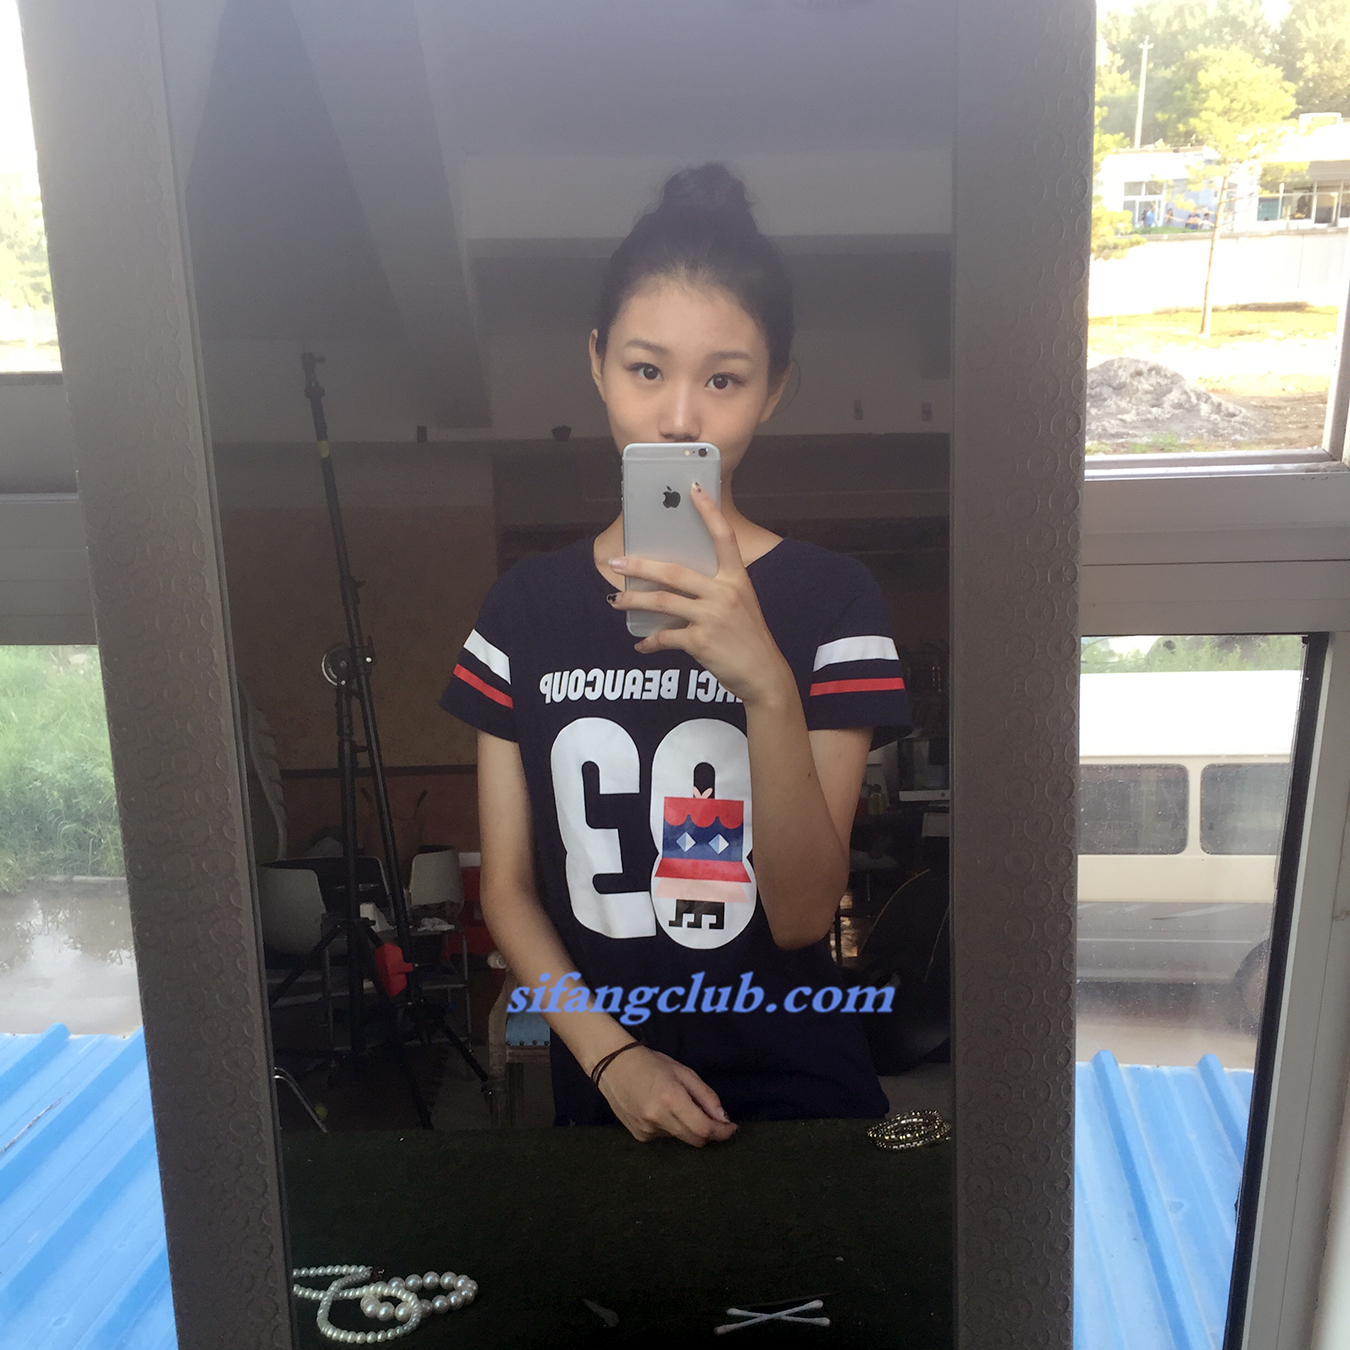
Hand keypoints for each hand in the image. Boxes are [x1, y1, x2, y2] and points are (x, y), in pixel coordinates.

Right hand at [597, 1044, 737, 1145]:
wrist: (612, 1066)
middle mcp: (657, 1118)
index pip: (703, 1128)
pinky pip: (666, 1137)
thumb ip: (706, 1096)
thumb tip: (723, 1119)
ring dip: (687, 1127)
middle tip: (714, 1119)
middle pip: (695, 1140)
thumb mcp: (683, 1072)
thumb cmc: (651, 1063)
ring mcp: (646, 1130)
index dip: (721, 1132)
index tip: (731, 1128)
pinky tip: (660, 1110)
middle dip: (709, 1132)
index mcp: (670, 1098)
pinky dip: (671, 1127)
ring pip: (681, 1138)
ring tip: (676, 1104)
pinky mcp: (639, 1137)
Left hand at [608, 484, 793, 707]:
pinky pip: (666, 637)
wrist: (764, 674)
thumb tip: (674, 583)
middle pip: (675, 572)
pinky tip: (641, 644)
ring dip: (635, 601)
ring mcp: (713, 617)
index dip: (708, 512)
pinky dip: (650, 641)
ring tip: (616, 601)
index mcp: (737, 578)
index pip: (723, 537)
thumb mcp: (741, 604)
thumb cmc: (749, 638)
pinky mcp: (701, 642)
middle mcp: (725, 593)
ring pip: (663, 602)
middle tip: (617, 562)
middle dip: (641, 566)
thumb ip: (715, 589)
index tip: (693, 489)